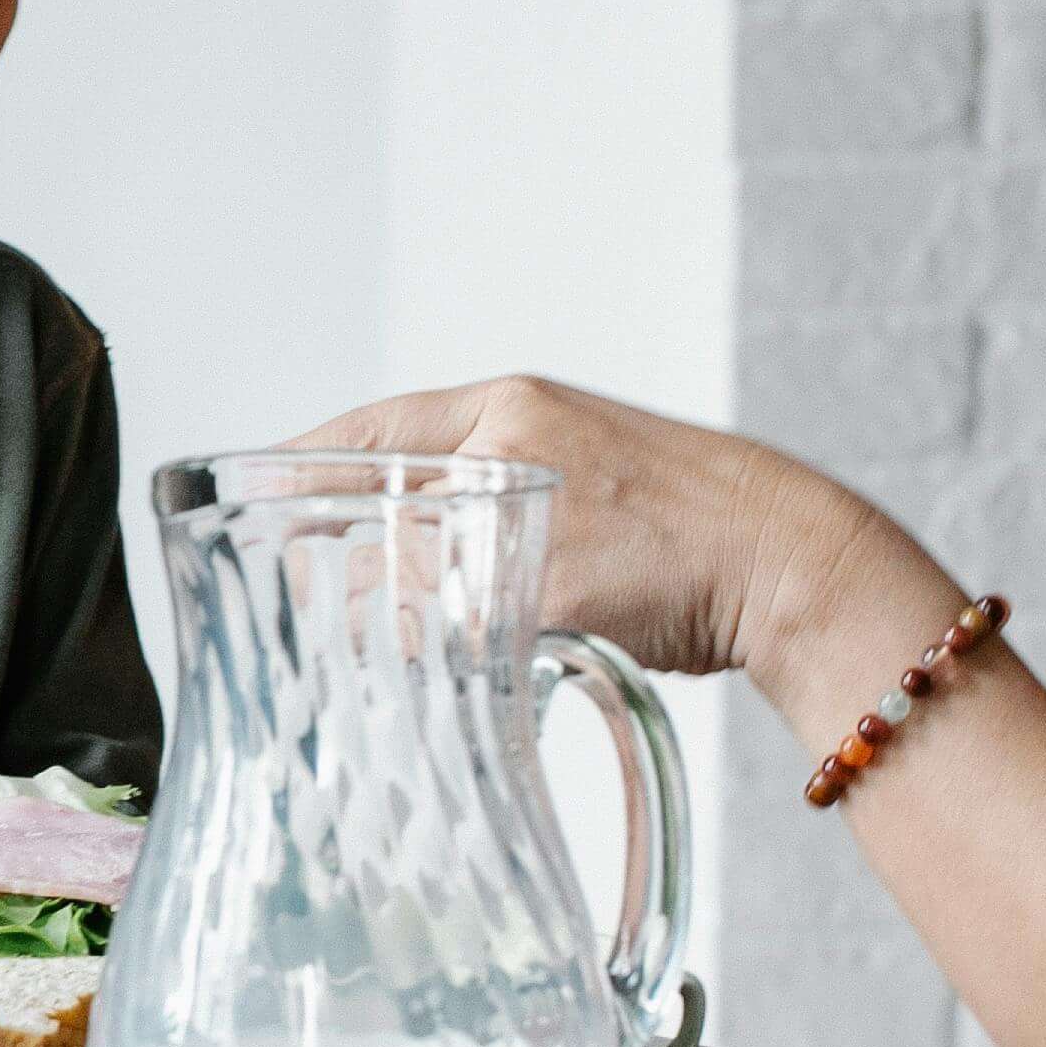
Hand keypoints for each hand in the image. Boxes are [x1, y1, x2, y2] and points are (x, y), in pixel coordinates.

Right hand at [288, 375, 875, 684]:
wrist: (800, 575)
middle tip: (291, 580)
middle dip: (346, 530)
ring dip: (407, 570)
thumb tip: (341, 608)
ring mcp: (566, 480)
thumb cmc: (687, 550)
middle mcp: (530, 432)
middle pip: (401, 479)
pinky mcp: (597, 537)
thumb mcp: (532, 572)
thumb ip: (427, 586)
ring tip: (359, 620)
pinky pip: (497, 559)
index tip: (245, 506)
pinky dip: (462, 593)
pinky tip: (445, 635)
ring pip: (449, 525)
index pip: (369, 432)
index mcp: (506, 411)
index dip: (301, 470)